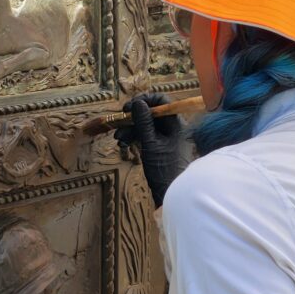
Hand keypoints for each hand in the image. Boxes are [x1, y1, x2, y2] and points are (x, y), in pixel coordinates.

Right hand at [115, 92, 187, 206]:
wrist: (172, 193)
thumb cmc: (164, 168)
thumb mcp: (150, 144)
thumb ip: (143, 122)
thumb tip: (137, 103)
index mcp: (176, 123)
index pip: (162, 101)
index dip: (144, 100)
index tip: (128, 107)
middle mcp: (173, 127)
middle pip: (152, 113)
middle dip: (133, 117)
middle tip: (119, 122)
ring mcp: (167, 138)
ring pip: (147, 125)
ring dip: (131, 128)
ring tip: (118, 137)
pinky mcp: (161, 147)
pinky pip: (147, 136)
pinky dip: (135, 137)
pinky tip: (124, 143)